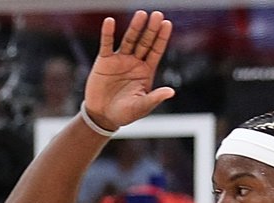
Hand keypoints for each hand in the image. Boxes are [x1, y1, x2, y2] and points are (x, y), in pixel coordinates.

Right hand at [83, 11, 174, 131]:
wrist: (102, 116)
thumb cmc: (124, 114)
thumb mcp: (140, 107)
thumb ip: (154, 98)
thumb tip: (171, 92)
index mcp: (146, 71)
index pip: (156, 51)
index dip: (161, 38)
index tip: (167, 24)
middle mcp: (134, 62)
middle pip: (145, 42)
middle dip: (151, 29)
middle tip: (157, 15)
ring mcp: (120, 59)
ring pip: (129, 40)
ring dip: (135, 27)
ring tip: (141, 15)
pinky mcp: (105, 61)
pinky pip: (106, 44)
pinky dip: (107, 33)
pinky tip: (109, 22)